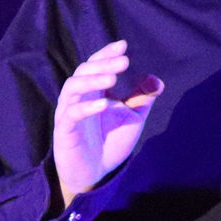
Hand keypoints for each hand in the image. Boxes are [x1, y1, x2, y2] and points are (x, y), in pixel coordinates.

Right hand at [54, 40, 163, 206]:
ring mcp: (68, 113)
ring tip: (113, 78)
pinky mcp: (64, 131)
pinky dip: (87, 107)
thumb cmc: (110, 144)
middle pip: (84, 71)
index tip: (123, 45)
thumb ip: (141, 99)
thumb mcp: (131, 119)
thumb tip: (157, 80)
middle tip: (124, 60)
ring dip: (92, 79)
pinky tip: (104, 104)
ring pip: (72, 87)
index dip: (106, 54)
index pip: (94, 65)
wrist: (96, 175)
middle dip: (103, 63)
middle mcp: (77, 98)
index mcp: (91, 91)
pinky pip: (71, 114)